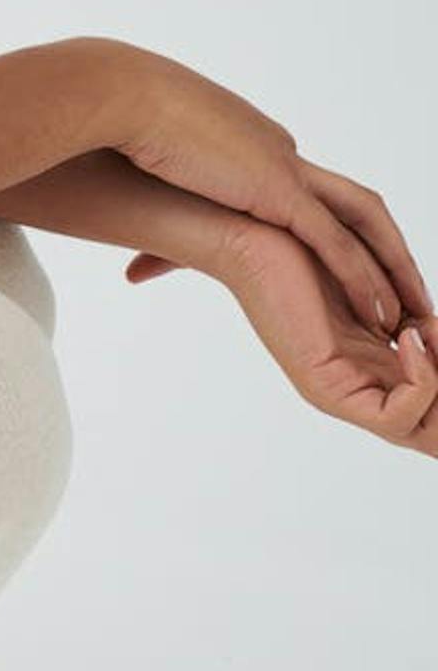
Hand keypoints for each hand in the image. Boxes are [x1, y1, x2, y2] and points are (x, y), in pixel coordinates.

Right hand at [104, 43, 427, 336]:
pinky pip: (338, 245)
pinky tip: (381, 314)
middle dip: (384, 248)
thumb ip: (158, 170)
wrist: (120, 94)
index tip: (340, 263)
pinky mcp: (278, 191)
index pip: (302, 189)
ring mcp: (283, 167)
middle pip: (353, 203)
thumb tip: (141, 201)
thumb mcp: (147, 147)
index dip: (328, 227)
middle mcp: (278, 149)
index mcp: (249, 139)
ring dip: (394, 268)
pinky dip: (364, 280)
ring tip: (411, 309)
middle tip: (404, 290)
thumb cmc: (116, 115)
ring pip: (363, 222)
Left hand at [135, 211, 437, 456]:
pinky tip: (410, 337)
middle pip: (437, 434)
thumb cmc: (309, 251)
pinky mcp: (326, 389)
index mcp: (377, 365)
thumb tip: (434, 326)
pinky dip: (423, 383)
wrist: (251, 236)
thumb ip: (411, 315)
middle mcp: (363, 387)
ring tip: (430, 333)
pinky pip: (395, 418)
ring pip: (427, 433)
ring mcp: (344, 393)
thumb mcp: (378, 288)